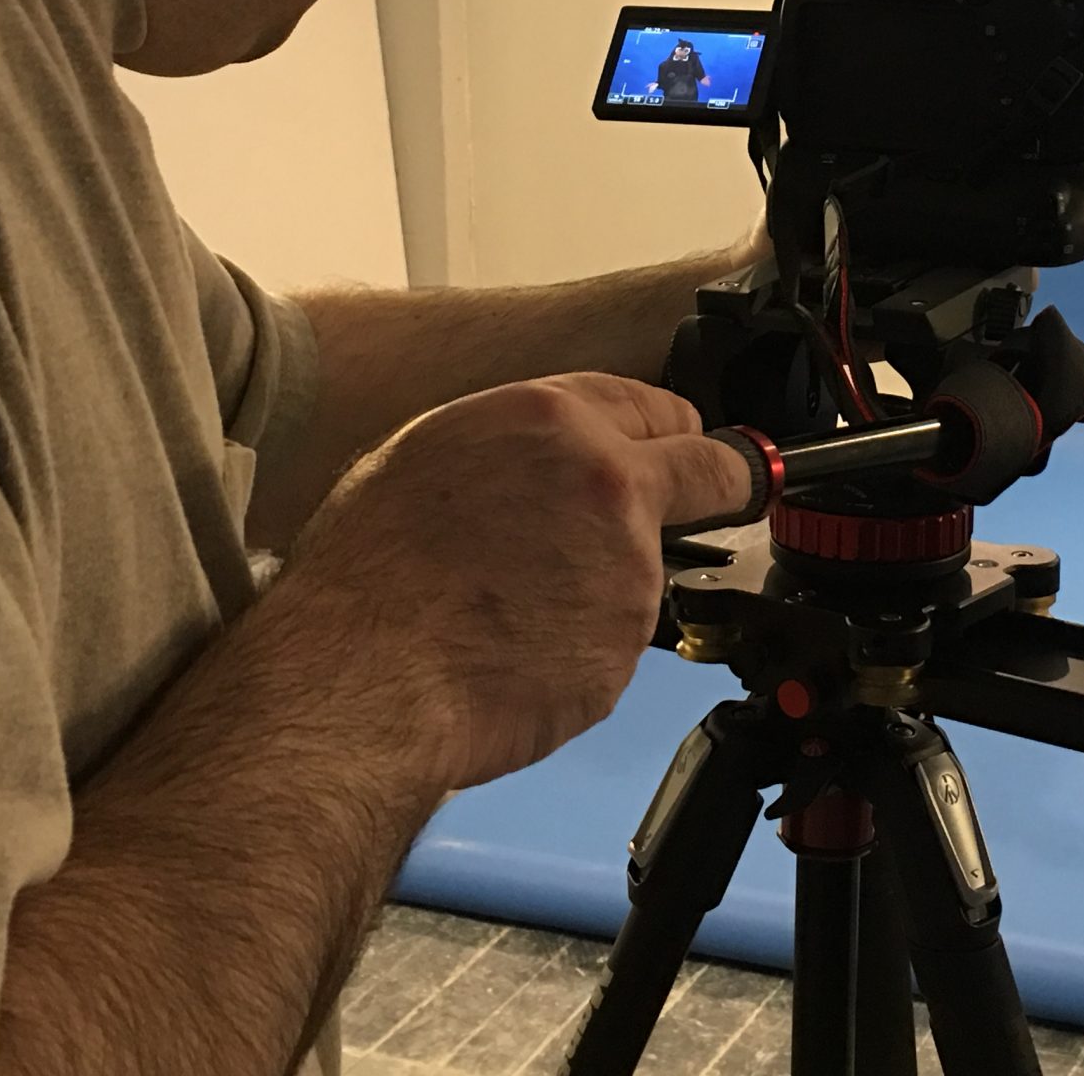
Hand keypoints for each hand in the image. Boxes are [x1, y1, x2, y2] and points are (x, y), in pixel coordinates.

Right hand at [283, 373, 745, 790]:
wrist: (362, 677)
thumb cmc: (367, 571)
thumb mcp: (429, 453)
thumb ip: (520, 444)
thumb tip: (552, 456)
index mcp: (553, 418)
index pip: (660, 407)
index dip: (662, 437)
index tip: (671, 453)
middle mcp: (608, 481)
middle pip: (717, 470)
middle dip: (722, 483)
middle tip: (710, 503)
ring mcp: (629, 568)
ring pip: (649, 567)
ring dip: (610, 586)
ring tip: (515, 612)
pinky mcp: (628, 645)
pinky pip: (616, 639)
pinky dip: (582, 648)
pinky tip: (517, 653)